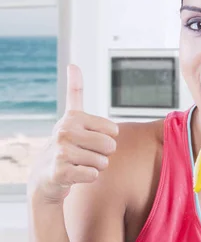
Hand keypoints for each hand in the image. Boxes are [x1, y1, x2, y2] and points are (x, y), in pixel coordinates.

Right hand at [28, 64, 118, 203]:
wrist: (45, 175)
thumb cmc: (66, 144)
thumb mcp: (71, 118)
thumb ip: (75, 92)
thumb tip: (73, 64)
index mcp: (73, 117)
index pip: (113, 130)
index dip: (107, 139)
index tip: (89, 139)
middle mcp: (65, 131)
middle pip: (110, 146)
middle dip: (103, 155)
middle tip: (86, 154)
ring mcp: (62, 151)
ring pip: (103, 162)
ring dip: (96, 167)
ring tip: (79, 164)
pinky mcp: (61, 171)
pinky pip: (93, 175)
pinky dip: (89, 177)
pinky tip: (75, 174)